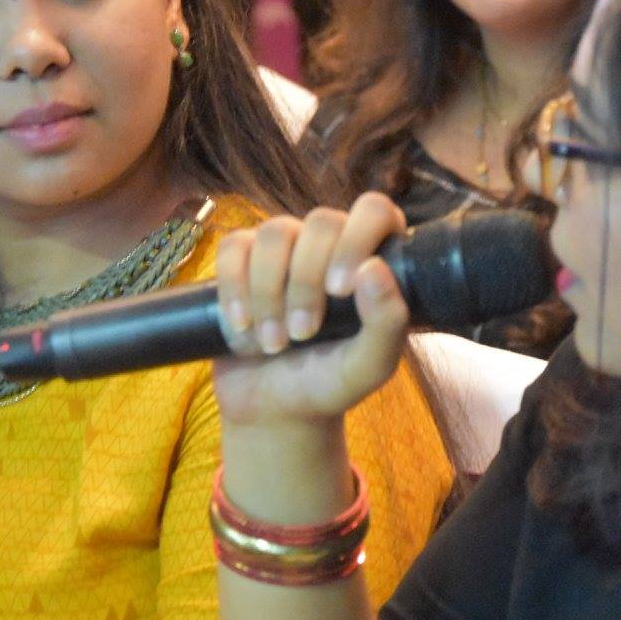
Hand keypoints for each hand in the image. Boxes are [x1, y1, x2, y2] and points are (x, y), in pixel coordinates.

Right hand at [211, 193, 408, 425]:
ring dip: (269, 291)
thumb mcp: (367, 367)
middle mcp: (331, 243)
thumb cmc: (328, 384)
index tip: (339, 290)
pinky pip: (234, 247)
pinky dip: (234, 286)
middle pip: (320, 221)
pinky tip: (241, 324)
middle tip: (303, 333)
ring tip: (274, 342)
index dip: (356, 239)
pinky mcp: (242, 259)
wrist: (274, 408)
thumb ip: (386, 324)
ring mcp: (285, 248)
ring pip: (274, 232)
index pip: (374, 210)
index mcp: (373, 259)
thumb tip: (374, 268)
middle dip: (306, 281)